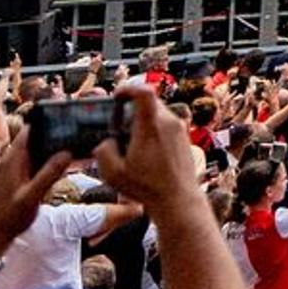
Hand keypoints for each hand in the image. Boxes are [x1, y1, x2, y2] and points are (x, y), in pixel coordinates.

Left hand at [0, 122, 81, 259]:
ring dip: (45, 153)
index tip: (65, 122)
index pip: (29, 132)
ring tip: (67, 153)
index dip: (46, 124)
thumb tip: (67, 152)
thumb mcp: (32, 197)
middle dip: (50, 138)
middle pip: (30, 141)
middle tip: (72, 138)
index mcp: (11, 161)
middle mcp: (6, 162)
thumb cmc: (9, 219)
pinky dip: (39, 164)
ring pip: (29, 154)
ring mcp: (6, 171)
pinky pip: (25, 165)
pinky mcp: (7, 181)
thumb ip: (48, 175)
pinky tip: (52, 172)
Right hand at [95, 85, 203, 218]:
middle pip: (148, 102)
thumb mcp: (113, 173)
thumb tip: (106, 141)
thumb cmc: (147, 188)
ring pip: (158, 113)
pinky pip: (166, 124)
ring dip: (143, 121)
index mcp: (151, 126)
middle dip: (131, 109)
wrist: (178, 199)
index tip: (117, 96)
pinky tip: (146, 151)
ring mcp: (179, 129)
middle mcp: (168, 122)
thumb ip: (103, 151)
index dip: (129, 88)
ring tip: (131, 142)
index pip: (144, 91)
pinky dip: (154, 130)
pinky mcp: (184, 137)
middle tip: (119, 126)